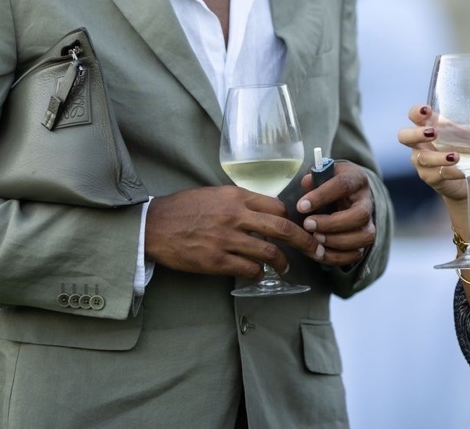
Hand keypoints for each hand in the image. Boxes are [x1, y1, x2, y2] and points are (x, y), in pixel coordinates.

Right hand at [145, 186, 322, 279]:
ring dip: (282, 262)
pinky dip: (259, 274)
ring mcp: (226, 239)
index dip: (292, 220)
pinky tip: (258, 274)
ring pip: (269, 253)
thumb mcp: (215, 194)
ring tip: (285, 267)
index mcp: (236, 197)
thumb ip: (240, 202)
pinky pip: (249, 270)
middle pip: (283, 229)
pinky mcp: (216, 261)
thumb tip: (265, 212)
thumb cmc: (184, 208)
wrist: (154, 225)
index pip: (277, 207)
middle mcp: (235, 216)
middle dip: (305, 241)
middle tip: (315, 249)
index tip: (298, 228)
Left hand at [296, 161, 376, 266]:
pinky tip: (319, 251)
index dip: (322, 196)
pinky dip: (337, 256)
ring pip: (364, 236)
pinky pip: (357, 253)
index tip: (301, 206)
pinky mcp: (364, 240)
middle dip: (332, 223)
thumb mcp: (323, 173)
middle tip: (308, 225)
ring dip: (337, 241)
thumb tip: (307, 183)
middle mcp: (367, 201)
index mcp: (357, 179)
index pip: (344, 185)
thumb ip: (314, 178)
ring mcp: (369, 222)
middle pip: (360, 215)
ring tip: (315, 239)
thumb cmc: (330, 182)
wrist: (347, 192)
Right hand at [397, 105, 469, 201]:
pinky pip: (439, 176)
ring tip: (456, 156)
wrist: (464, 178)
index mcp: (428, 127)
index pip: (413, 116)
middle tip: (434, 133)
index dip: (416, 112)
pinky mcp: (431, 178)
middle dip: (416, 134)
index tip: (427, 110)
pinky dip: (455, 173)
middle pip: (404, 137)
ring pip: (422, 159)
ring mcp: (423, 163)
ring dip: (439, 157)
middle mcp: (420, 145)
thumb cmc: (466, 149)